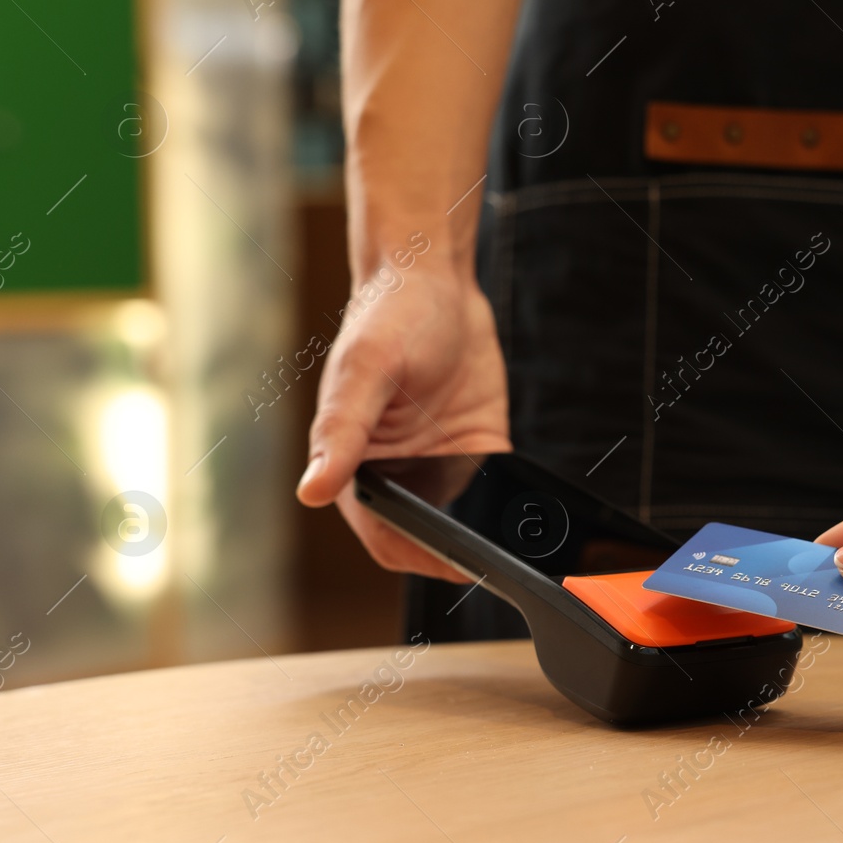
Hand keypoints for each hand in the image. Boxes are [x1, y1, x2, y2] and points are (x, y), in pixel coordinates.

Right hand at [297, 267, 510, 580]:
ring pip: (465, 520)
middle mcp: (397, 471)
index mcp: (356, 463)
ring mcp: (439, 462)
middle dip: (459, 551)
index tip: (455, 563)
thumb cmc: (387, 315)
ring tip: (521, 540)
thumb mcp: (366, 368)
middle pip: (427, 537)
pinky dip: (509, 501)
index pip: (382, 533)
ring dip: (488, 531)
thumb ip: (343, 429)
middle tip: (500, 555)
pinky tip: (529, 506)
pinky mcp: (477, 446)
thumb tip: (312, 491)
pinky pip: (494, 488)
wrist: (434, 278)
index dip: (415, 553)